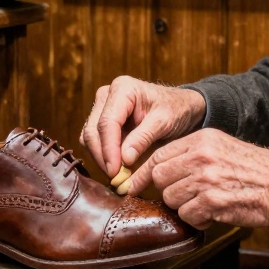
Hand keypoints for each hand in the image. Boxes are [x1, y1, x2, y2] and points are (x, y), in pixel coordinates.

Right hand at [81, 76, 206, 176]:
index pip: (107, 123)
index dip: (109, 150)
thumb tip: (124, 160)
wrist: (180, 106)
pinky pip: (94, 141)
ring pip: (89, 137)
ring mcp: (101, 107)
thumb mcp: (165, 122)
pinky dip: (102, 155)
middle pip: (92, 131)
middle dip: (102, 157)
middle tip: (117, 179)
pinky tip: (117, 167)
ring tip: (118, 175)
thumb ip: (143, 138)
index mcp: (122, 89)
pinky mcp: (101, 120)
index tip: (115, 172)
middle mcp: (106, 95)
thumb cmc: (176, 109)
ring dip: (100, 158)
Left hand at [125, 128, 268, 229]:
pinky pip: (188, 215)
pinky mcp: (212, 202)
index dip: (144, 172)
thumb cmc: (256, 169)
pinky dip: (198, 220)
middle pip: (160, 176)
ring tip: (205, 203)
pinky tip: (214, 213)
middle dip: (166, 190)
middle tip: (183, 196)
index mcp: (202, 139)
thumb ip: (194, 153)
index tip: (134, 184)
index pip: (160, 154)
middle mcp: (201, 156)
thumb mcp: (223, 146)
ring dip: (184, 206)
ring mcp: (205, 179)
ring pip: (171, 198)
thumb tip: (162, 167)